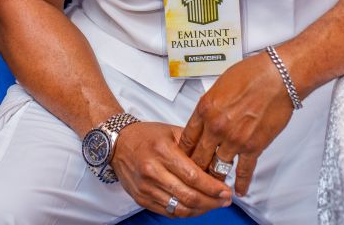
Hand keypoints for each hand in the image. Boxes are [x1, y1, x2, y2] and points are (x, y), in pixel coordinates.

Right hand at [111, 121, 232, 217]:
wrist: (118, 144)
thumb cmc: (147, 136)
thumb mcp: (171, 131)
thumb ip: (193, 144)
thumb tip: (216, 158)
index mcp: (162, 151)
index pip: (193, 176)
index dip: (212, 187)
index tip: (226, 189)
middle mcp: (152, 171)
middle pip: (188, 195)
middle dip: (212, 201)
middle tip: (225, 199)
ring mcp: (146, 188)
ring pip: (179, 208)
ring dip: (201, 210)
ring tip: (214, 204)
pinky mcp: (141, 199)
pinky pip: (168, 212)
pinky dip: (185, 212)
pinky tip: (197, 207)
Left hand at [179, 52, 293, 196]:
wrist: (277, 77)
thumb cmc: (252, 74)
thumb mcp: (220, 85)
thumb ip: (210, 105)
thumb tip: (206, 117)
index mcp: (205, 108)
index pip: (186, 138)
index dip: (183, 152)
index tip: (183, 159)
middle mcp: (216, 126)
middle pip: (198, 157)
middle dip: (195, 168)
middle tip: (194, 176)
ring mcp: (234, 139)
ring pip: (217, 168)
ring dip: (214, 178)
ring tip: (213, 185)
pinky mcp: (253, 147)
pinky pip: (243, 171)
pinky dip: (241, 183)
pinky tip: (239, 190)